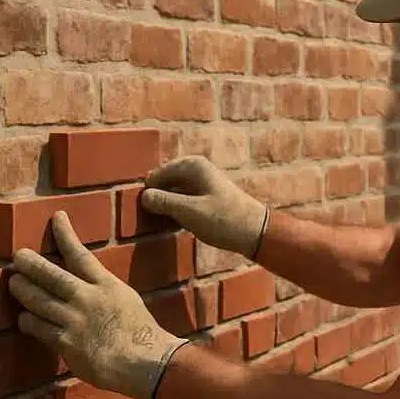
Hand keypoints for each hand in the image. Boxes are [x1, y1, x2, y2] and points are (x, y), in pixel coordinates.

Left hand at [7, 211, 188, 398]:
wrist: (146, 362)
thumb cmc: (141, 332)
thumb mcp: (126, 300)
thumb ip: (105, 290)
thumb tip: (89, 283)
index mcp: (106, 285)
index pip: (81, 254)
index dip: (66, 235)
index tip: (57, 217)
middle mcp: (88, 298)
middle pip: (52, 275)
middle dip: (31, 263)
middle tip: (18, 256)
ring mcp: (75, 320)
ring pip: (40, 301)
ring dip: (23, 290)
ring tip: (14, 283)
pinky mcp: (67, 343)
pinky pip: (40, 329)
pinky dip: (28, 322)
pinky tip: (23, 319)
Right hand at [140, 156, 268, 257]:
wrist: (255, 232)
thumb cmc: (224, 220)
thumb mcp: (190, 212)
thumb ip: (164, 203)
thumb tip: (143, 196)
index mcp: (192, 166)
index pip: (155, 177)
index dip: (149, 195)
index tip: (145, 215)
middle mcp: (195, 169)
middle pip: (163, 184)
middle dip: (157, 201)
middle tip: (154, 221)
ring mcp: (201, 183)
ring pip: (172, 194)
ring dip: (167, 208)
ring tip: (165, 225)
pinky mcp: (205, 197)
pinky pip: (182, 201)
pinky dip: (177, 212)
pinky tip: (177, 226)